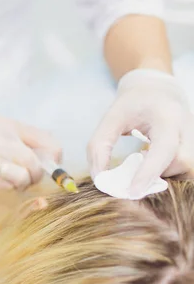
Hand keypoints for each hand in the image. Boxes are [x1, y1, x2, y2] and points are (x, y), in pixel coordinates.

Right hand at [0, 115, 61, 195]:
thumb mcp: (0, 131)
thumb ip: (27, 139)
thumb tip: (55, 159)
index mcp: (4, 124)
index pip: (46, 142)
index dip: (53, 159)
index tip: (47, 165)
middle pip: (34, 163)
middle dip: (35, 175)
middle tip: (27, 177)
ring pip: (22, 178)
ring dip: (21, 183)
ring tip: (10, 179)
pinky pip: (6, 188)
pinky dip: (6, 188)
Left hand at [88, 69, 193, 195]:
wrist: (157, 91)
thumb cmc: (133, 105)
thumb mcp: (111, 118)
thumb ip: (99, 147)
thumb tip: (100, 180)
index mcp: (168, 117)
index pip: (165, 149)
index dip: (149, 172)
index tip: (132, 192)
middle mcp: (188, 129)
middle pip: (182, 164)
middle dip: (156, 176)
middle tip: (130, 177)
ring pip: (186, 171)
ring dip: (161, 176)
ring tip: (141, 165)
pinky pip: (185, 173)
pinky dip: (166, 176)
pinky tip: (151, 166)